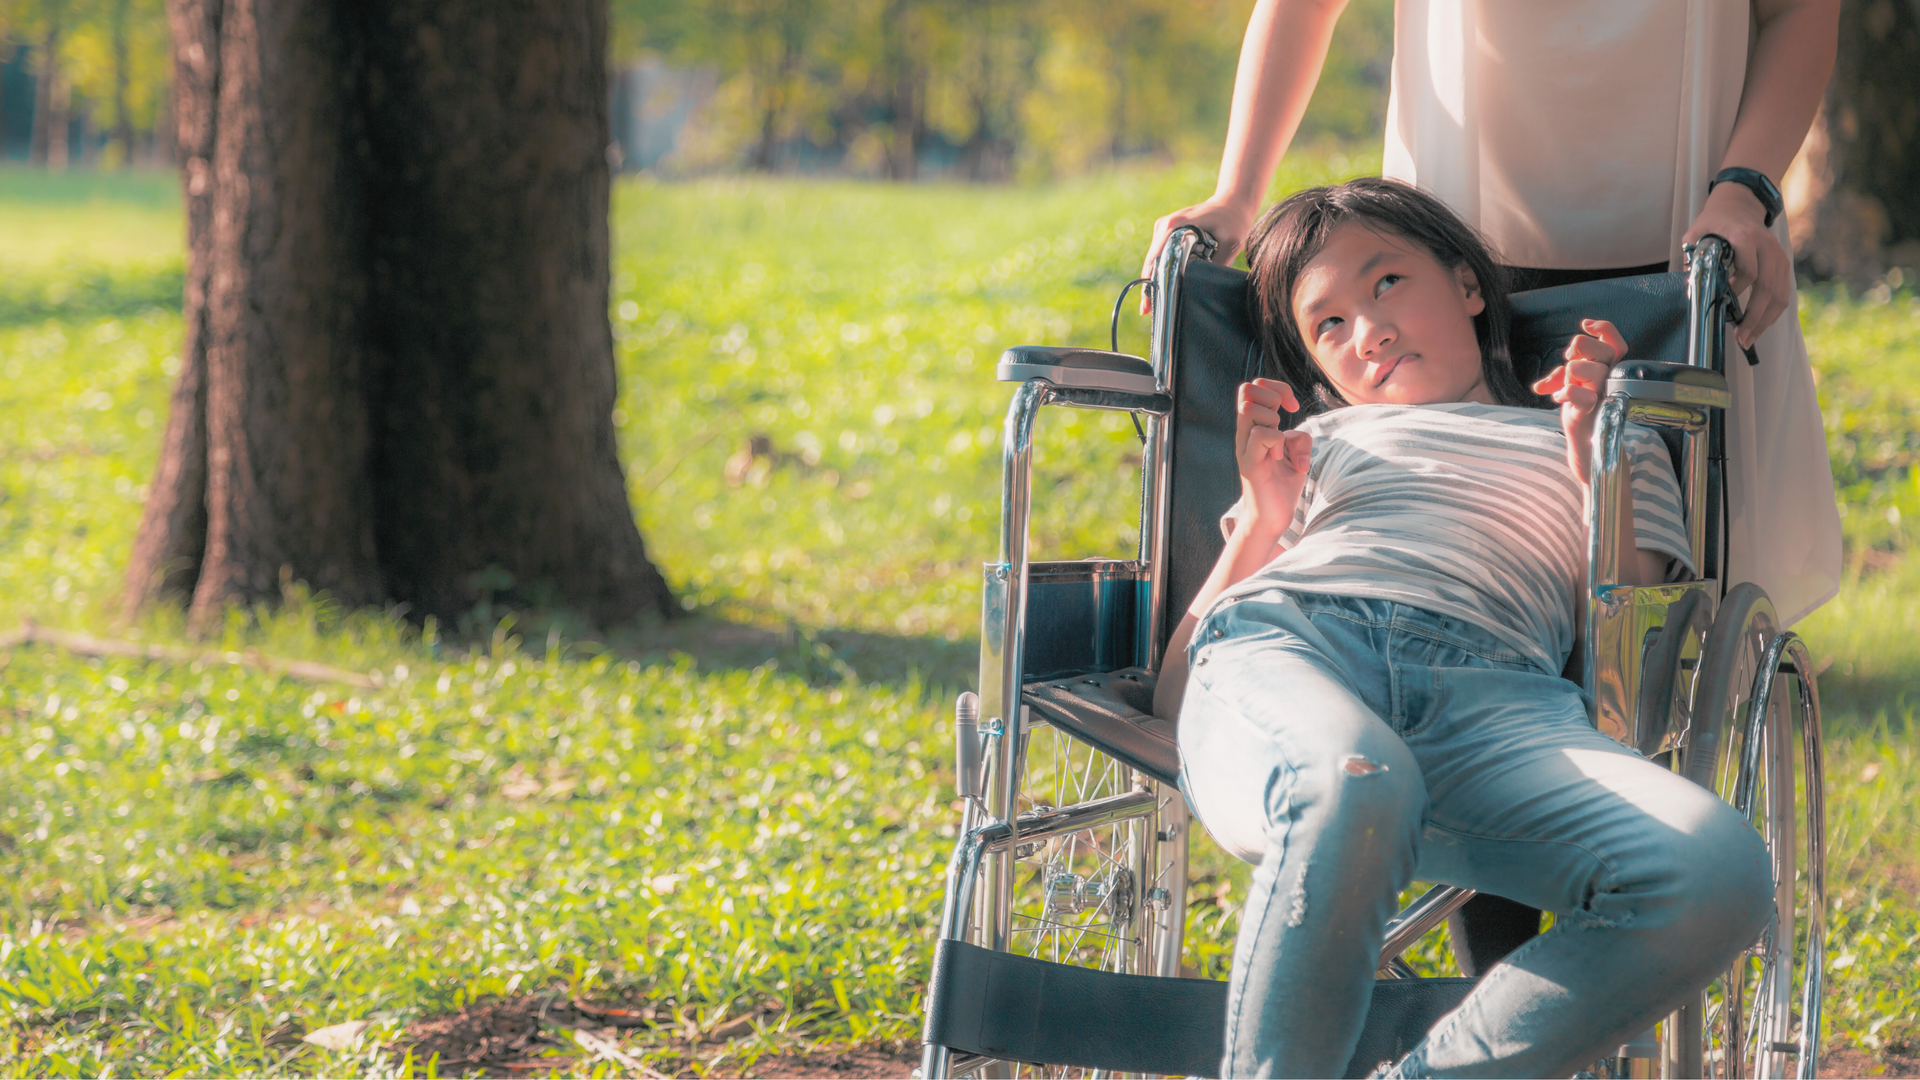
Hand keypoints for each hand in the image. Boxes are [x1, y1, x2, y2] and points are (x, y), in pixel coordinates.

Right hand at [1138, 196, 1257, 312]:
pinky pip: (1159, 257)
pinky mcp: (1166, 233)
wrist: (1232, 203)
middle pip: (1151, 261)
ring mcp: (1163, 228)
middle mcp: (1164, 225)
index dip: (1152, 282)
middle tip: (1146, 312)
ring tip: (1150, 307)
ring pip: (1152, 260)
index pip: (1157, 259)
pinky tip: (1158, 292)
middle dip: (1148, 286)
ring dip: (1152, 281)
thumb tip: (1201, 287)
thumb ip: (1216, 263)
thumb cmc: (1233, 221)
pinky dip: (1159, 273)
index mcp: (1174, 225)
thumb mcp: (1231, 243)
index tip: (1149, 304)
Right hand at [1235, 378, 1311, 528]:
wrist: (1273, 518)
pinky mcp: (1251, 464)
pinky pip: (1261, 435)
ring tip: (1280, 443)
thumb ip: (1298, 439)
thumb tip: (1292, 432)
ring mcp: (1245, 448)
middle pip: (1246, 389)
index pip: (1254, 386)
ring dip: (1274, 421)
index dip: (1277, 387)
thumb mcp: (1297, 455)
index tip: (1292, 406)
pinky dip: (1278, 443)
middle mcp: (1244, 435)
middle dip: (1274, 395)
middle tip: (1285, 418)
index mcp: (1253, 428)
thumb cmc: (1283, 486)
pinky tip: (1281, 460)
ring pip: (1250, 409)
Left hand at [1531, 319, 1627, 483]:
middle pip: (1599, 349)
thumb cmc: (1580, 408)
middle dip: (1577, 350)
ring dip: (1566, 376)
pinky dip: (1564, 392)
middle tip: (1570, 362)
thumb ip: (1563, 372)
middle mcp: (1611, 380)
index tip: (1585, 325)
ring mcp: (1603, 395)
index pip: (1616, 342)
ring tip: (1565, 387)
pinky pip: (1578, 394)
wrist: (1585, 441)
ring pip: (1582, 368)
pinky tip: (1558, 398)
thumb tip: (1548, 377)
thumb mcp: (1571, 383)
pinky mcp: (1591, 411)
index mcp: (1610, 369)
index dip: (1603, 328)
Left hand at [1681, 180, 1791, 348]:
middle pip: (1768, 287)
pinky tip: (1759, 327)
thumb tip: (1691, 290)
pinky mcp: (1783, 265)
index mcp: (1745, 237)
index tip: (1724, 305)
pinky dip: (1772, 312)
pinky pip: (1783, 293)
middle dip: (1754, 316)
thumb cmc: (1715, 221)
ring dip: (1765, 320)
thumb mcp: (1697, 232)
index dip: (1738, 289)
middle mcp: (1767, 247)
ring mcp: (1779, 256)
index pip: (1749, 270)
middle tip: (1740, 337)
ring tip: (1748, 339)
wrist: (1740, 204)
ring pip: (1780, 293)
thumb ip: (1693, 258)